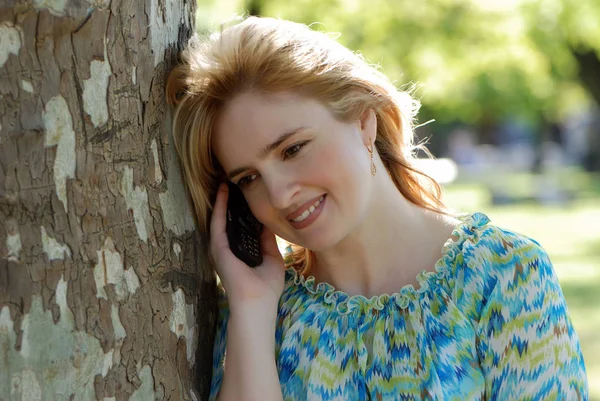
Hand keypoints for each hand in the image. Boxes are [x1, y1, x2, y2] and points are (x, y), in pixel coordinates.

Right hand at [210, 183, 284, 310]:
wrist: (258, 303)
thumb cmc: (267, 287)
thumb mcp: (272, 256)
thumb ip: (268, 239)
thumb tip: (267, 221)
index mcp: (240, 251)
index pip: (240, 225)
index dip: (243, 208)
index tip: (247, 191)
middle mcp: (228, 248)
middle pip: (228, 219)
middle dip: (231, 200)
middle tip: (235, 179)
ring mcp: (221, 248)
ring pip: (219, 217)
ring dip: (222, 199)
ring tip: (226, 180)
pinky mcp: (218, 248)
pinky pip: (217, 223)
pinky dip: (219, 207)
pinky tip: (223, 192)